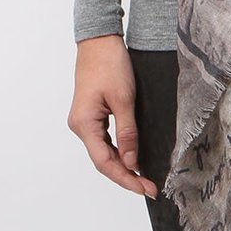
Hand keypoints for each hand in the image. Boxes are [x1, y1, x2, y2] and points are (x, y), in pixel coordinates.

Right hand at [67, 34, 158, 199]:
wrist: (100, 40)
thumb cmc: (110, 63)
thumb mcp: (124, 99)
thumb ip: (128, 133)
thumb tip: (131, 162)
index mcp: (84, 124)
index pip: (105, 162)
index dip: (126, 179)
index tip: (145, 189)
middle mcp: (80, 126)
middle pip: (103, 160)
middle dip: (127, 175)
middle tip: (150, 187)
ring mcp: (85, 121)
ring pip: (104, 151)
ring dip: (123, 165)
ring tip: (144, 178)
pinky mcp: (92, 114)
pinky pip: (105, 139)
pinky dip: (119, 150)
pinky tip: (132, 157)